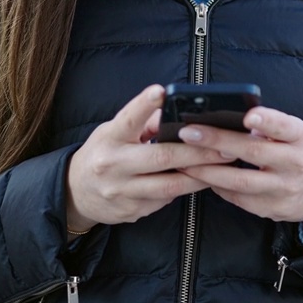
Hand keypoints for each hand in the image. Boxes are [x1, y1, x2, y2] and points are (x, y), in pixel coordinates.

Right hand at [65, 85, 234, 234]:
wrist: (76, 193)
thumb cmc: (103, 153)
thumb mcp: (114, 132)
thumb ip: (142, 122)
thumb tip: (176, 112)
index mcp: (109, 138)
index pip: (128, 119)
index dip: (144, 105)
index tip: (161, 91)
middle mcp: (113, 165)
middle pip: (162, 157)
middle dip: (198, 152)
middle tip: (226, 145)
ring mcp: (122, 191)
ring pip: (170, 185)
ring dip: (200, 175)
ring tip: (224, 165)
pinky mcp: (132, 211)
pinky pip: (165, 199)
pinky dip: (185, 188)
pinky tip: (203, 181)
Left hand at [177, 107, 302, 235]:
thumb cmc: (301, 152)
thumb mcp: (295, 133)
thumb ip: (270, 126)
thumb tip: (229, 120)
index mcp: (301, 138)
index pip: (285, 126)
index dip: (267, 121)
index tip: (248, 116)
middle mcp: (295, 164)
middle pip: (254, 152)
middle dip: (218, 142)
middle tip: (188, 133)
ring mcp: (284, 190)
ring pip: (241, 182)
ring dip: (208, 171)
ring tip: (184, 160)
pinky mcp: (273, 210)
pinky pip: (239, 199)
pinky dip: (217, 187)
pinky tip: (200, 177)